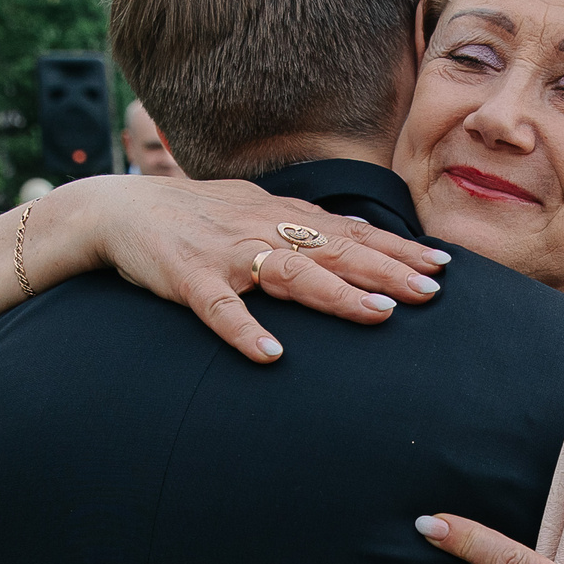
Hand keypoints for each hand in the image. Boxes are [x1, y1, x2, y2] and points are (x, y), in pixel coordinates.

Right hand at [87, 176, 450, 363]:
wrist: (120, 210)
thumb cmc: (196, 215)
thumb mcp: (256, 209)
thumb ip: (304, 225)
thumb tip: (357, 235)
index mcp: (282, 217)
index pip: (352, 232)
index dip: (397, 248)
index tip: (443, 265)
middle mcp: (262, 229)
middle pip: (336, 250)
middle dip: (387, 270)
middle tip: (432, 292)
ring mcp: (227, 253)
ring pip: (291, 273)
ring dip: (336, 294)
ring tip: (378, 315)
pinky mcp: (188, 278)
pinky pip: (219, 308)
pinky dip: (244, 330)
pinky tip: (271, 354)